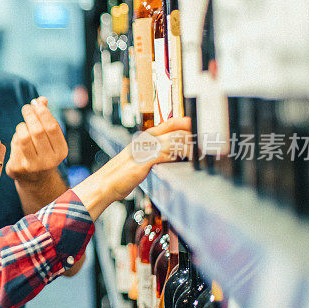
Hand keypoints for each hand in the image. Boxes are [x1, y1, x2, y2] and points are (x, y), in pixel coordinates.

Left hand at [5, 97, 67, 182]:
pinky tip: (18, 138)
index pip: (52, 127)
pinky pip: (14, 145)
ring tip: (22, 125)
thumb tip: (41, 100)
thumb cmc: (43, 150)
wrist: (35, 179)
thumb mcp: (49, 136)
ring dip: (21, 126)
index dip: (43, 112)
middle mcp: (49, 161)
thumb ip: (46, 116)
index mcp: (61, 152)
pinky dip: (15, 138)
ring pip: (23, 137)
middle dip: (30, 115)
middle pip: (37, 131)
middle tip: (26, 108)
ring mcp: (33, 167)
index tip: (36, 103)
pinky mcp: (18, 168)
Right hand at [71, 117, 190, 219]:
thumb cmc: (120, 175)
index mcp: (144, 138)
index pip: (170, 124)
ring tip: (199, 154)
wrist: (104, 184)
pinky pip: (166, 154)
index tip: (199, 128)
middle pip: (176, 131)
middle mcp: (145, 140)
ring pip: (174, 140)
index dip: (186, 123)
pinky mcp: (144, 161)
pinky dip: (178, 156)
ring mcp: (145, 149)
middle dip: (193, 137)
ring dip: (189, 147)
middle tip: (204, 145)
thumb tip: (173, 156)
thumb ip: (154, 155)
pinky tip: (184, 161)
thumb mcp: (139, 160)